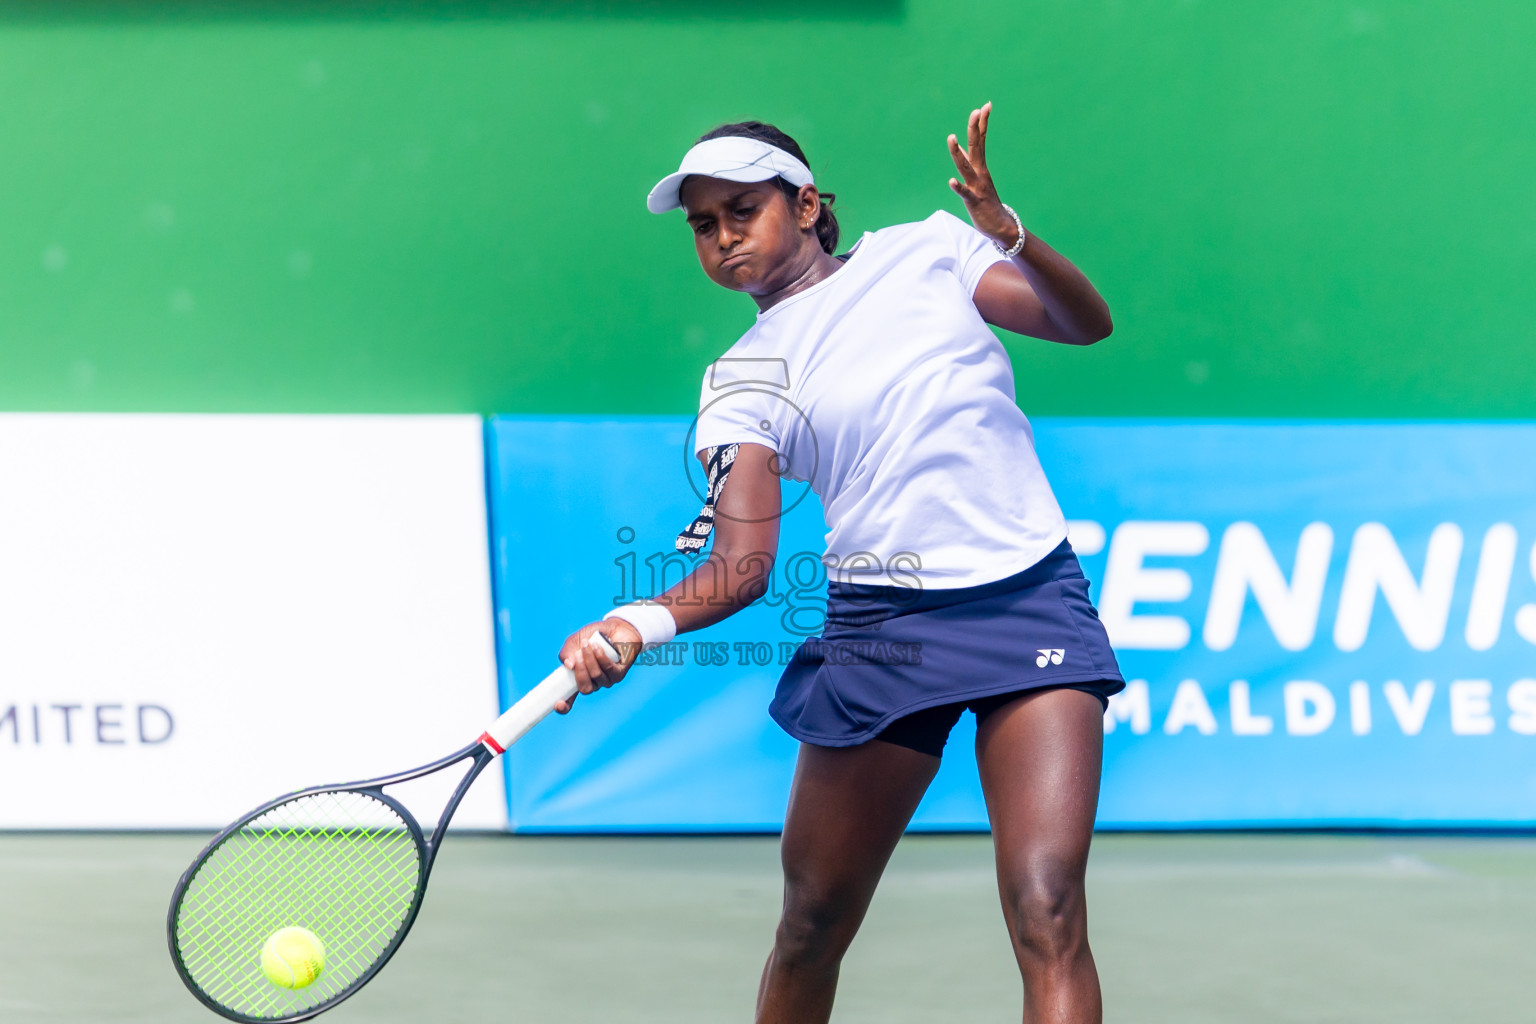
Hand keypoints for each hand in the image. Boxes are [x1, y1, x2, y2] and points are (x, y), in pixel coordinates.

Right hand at [554, 618, 642, 713]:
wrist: (615, 627)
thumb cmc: (593, 637)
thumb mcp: (575, 641)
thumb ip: (567, 652)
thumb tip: (568, 665)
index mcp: (579, 679)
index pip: (570, 699)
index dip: (564, 706)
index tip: (557, 704)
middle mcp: (593, 683)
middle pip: (585, 688)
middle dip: (580, 671)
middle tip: (578, 654)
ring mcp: (607, 680)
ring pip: (596, 676)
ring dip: (590, 659)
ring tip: (588, 644)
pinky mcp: (619, 673)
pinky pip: (609, 670)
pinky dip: (601, 658)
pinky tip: (598, 647)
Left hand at [947, 101, 1019, 250]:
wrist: (1002, 227)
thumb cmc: (987, 203)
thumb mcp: (977, 180)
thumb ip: (969, 164)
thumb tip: (959, 148)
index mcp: (980, 168)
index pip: (981, 141)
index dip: (982, 124)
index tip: (985, 106)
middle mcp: (980, 174)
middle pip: (976, 147)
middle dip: (975, 129)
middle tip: (977, 110)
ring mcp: (977, 187)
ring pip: (965, 167)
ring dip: (957, 153)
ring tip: (951, 137)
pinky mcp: (974, 202)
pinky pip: (965, 193)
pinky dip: (958, 187)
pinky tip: (950, 181)